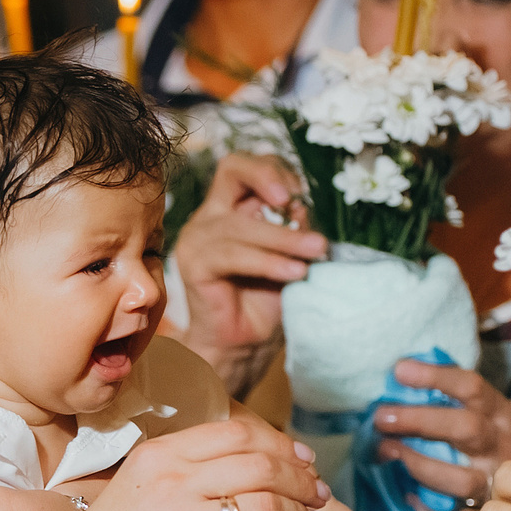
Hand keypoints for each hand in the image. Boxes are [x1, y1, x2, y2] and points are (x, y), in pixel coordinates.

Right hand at [63, 416, 324, 510]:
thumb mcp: (139, 483)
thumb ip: (188, 469)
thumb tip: (257, 466)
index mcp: (159, 456)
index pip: (238, 434)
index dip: (281, 445)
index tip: (302, 459)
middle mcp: (172, 484)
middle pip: (261, 466)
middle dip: (301, 479)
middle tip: (318, 492)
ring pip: (267, 505)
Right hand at [172, 152, 326, 392]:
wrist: (246, 345)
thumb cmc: (269, 299)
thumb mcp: (292, 254)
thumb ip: (295, 227)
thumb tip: (303, 207)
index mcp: (232, 206)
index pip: (246, 166)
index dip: (274, 170)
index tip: (302, 194)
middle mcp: (211, 215)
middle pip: (233, 169)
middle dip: (270, 179)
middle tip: (301, 203)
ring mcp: (197, 238)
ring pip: (241, 223)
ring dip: (284, 238)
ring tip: (317, 252)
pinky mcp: (192, 264)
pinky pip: (233, 255)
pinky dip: (269, 262)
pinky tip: (294, 272)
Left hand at [373, 359, 510, 510]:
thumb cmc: (493, 441)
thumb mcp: (484, 411)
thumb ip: (449, 395)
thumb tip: (399, 373)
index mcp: (500, 415)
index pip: (471, 387)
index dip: (435, 377)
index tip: (399, 370)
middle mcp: (503, 448)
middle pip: (466, 429)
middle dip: (420, 421)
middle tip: (380, 417)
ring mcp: (499, 487)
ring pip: (461, 480)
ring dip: (419, 466)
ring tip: (385, 453)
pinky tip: (405, 499)